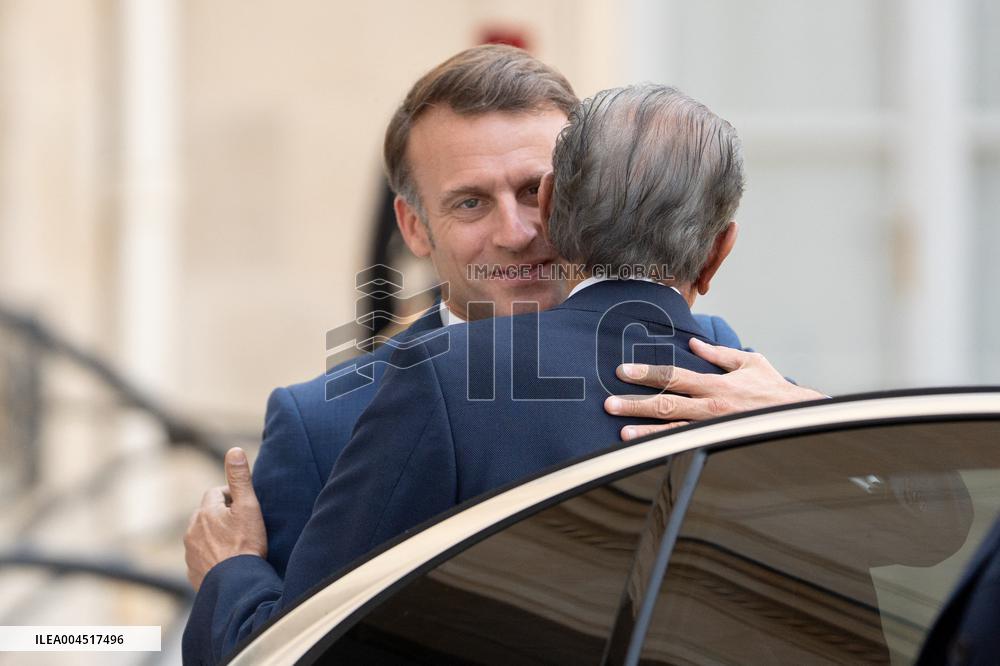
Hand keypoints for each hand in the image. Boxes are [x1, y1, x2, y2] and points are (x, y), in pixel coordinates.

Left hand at [184, 447, 267, 590]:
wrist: (236, 585)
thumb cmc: (246, 544)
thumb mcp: (248, 507)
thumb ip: (240, 478)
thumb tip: (233, 449)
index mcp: (205, 512)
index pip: (216, 493)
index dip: (232, 496)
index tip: (245, 506)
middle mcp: (192, 530)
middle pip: (206, 513)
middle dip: (220, 515)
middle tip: (241, 525)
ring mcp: (190, 552)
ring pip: (201, 535)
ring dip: (214, 535)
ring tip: (235, 544)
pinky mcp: (192, 571)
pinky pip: (200, 556)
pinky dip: (211, 555)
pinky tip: (226, 561)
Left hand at [604, 337, 826, 440]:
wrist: (799, 418)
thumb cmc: (773, 390)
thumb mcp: (749, 362)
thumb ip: (718, 354)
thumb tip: (694, 343)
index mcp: (716, 384)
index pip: (674, 376)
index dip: (647, 373)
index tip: (623, 371)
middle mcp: (711, 407)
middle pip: (666, 404)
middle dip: (635, 403)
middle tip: (609, 403)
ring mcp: (712, 428)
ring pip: (673, 430)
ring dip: (645, 431)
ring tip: (621, 432)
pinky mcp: (717, 442)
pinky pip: (686, 446)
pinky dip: (665, 448)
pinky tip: (648, 450)